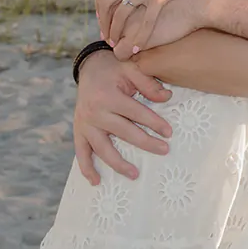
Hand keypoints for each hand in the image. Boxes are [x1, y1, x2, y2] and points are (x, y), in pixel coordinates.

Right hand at [73, 49, 172, 184]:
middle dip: (145, 143)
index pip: (136, 113)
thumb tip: (167, 97)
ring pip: (102, 148)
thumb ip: (148, 82)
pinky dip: (87, 168)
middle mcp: (95, 112)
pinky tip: (96, 181)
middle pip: (123, 132)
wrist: (89, 67)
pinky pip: (81, 152)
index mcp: (109, 96)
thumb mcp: (131, 67)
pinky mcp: (79, 130)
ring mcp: (85, 124)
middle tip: (164, 150)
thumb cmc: (114, 69)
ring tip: (135, 174)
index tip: (169, 133)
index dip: (154, 123)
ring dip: (118, 163)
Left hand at [96, 0, 227, 50]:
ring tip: (117, 44)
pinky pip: (145, 22)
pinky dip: (139, 37)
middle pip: (107, 3)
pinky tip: (137, 48)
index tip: (102, 18)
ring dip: (116, 32)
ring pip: (121, 14)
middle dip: (104, 22)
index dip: (99, 6)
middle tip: (106, 35)